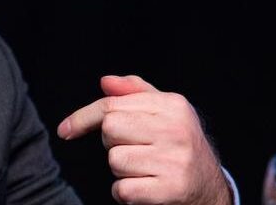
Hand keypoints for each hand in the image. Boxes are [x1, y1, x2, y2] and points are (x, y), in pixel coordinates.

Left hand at [57, 75, 229, 204]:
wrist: (210, 187)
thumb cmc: (179, 145)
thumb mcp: (165, 112)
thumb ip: (135, 93)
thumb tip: (105, 82)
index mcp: (172, 105)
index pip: (111, 105)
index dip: (82, 118)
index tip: (65, 130)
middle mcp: (176, 130)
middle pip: (109, 130)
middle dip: (112, 143)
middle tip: (134, 149)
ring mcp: (175, 160)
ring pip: (115, 161)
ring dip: (121, 170)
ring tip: (144, 169)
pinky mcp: (172, 189)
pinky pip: (123, 189)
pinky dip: (125, 193)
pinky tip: (144, 187)